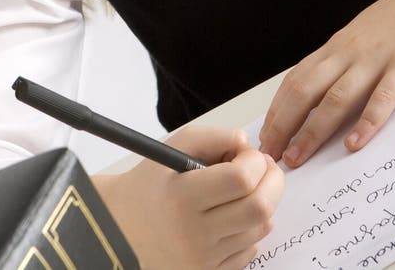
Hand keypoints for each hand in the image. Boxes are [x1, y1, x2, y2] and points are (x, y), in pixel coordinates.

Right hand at [94, 125, 284, 268]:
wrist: (121, 229)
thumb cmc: (150, 184)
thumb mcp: (173, 149)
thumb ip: (212, 137)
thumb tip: (247, 143)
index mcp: (182, 196)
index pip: (240, 179)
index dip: (255, 161)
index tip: (249, 154)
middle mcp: (194, 233)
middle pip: (258, 208)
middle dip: (273, 182)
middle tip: (264, 168)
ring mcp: (203, 259)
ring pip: (259, 229)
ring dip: (264, 202)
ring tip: (248, 188)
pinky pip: (250, 251)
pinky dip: (252, 228)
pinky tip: (235, 214)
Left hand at [259, 0, 394, 168]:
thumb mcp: (358, 39)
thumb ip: (340, 64)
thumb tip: (315, 97)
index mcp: (335, 48)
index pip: (295, 80)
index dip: (276, 110)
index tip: (264, 136)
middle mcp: (348, 54)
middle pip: (305, 91)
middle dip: (283, 125)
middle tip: (271, 155)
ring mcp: (375, 61)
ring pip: (336, 98)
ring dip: (313, 130)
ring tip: (298, 157)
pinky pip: (383, 98)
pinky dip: (367, 122)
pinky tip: (354, 144)